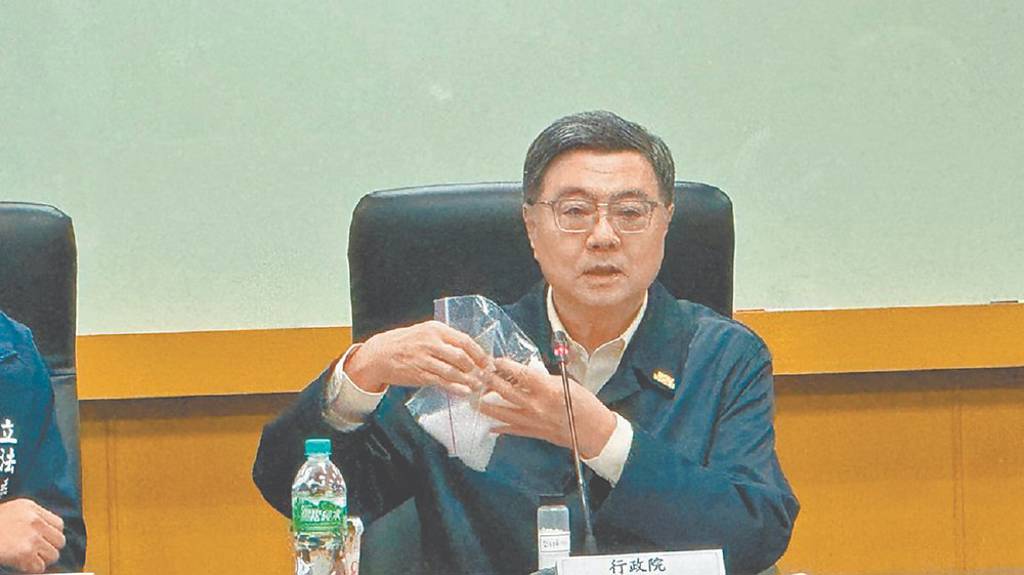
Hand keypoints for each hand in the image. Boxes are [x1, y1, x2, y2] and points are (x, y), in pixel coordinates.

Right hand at [0, 498, 65, 573]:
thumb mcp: (14, 509)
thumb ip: (33, 516)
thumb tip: (46, 531)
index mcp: (32, 509)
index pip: (59, 524)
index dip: (52, 535)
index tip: (45, 540)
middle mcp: (35, 522)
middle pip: (59, 541)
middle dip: (50, 549)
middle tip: (38, 553)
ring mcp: (31, 538)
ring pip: (53, 555)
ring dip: (42, 560)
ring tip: (30, 559)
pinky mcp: (25, 553)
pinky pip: (39, 567)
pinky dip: (32, 569)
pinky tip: (22, 565)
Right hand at [345, 320, 493, 394]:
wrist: (380, 354)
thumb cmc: (406, 343)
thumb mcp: (425, 333)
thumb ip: (445, 339)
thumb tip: (469, 350)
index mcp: (435, 329)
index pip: (464, 340)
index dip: (479, 352)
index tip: (487, 361)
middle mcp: (431, 342)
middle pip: (461, 356)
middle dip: (476, 368)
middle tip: (485, 375)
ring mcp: (425, 359)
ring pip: (453, 371)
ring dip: (468, 380)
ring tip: (478, 386)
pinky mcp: (420, 374)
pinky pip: (442, 382)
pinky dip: (456, 388)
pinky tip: (464, 391)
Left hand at [479, 358, 616, 457]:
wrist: (594, 432)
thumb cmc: (586, 405)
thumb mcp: (567, 384)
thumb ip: (545, 379)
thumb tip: (528, 374)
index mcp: (548, 389)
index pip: (521, 374)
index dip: (506, 366)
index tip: (496, 360)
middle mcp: (537, 405)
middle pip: (507, 392)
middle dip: (491, 382)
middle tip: (479, 375)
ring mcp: (533, 421)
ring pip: (503, 412)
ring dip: (487, 406)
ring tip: (475, 400)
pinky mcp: (534, 433)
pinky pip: (512, 430)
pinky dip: (500, 427)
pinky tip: (489, 425)